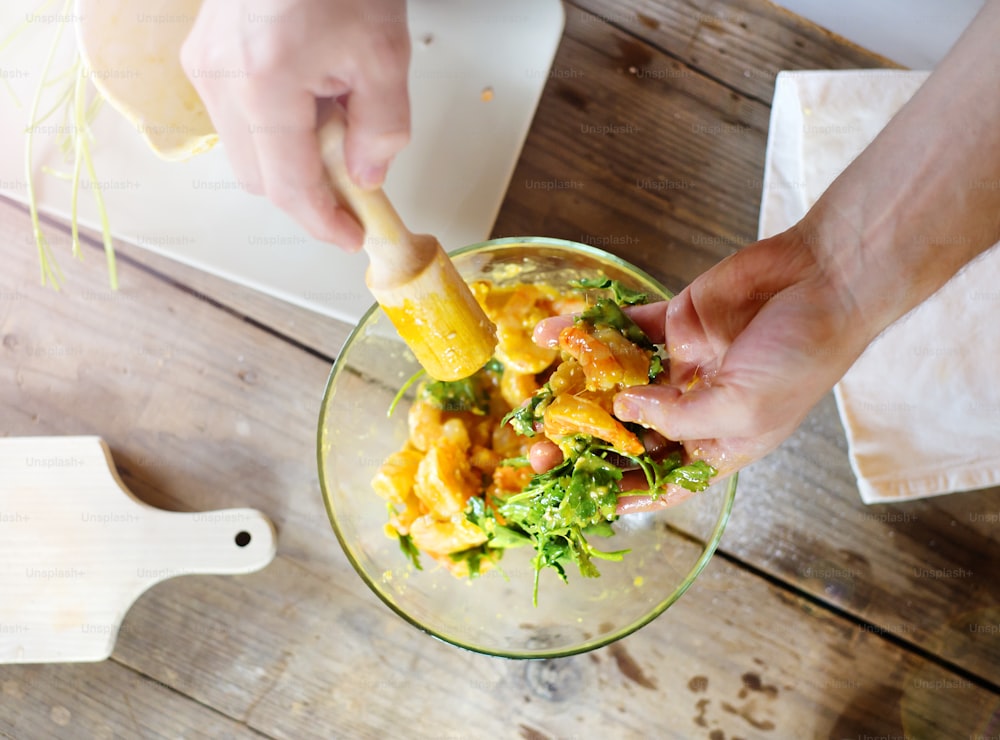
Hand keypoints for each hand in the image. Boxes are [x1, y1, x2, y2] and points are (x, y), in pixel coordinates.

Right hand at [181, 0, 410, 249]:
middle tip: (358, 190)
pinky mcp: (206, 53)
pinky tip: (314, 103)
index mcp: (263, 84)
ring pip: (247, 151)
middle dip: (309, 194)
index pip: (288, 187)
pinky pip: (239, 117)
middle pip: (260, 178)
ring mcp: (206, 64)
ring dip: (294, 160)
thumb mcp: (383, 55)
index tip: (352, 235)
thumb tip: (366, 176)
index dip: (322, 222)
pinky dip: (277, 130)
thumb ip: (381, 130)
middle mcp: (220, 79)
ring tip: (340, 124)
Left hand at [533, 227, 867, 512]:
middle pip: (631, 436)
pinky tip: (551, 335)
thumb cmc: (802, 357)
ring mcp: (682, 365)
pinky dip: (587, 332)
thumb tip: (621, 413)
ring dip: (580, 394)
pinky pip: (620, 331)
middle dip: (588, 447)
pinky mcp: (673, 323)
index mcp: (721, 442)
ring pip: (618, 385)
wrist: (827, 279)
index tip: (582, 504)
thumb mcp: (744, 408)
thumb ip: (677, 417)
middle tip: (544, 455)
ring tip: (539, 407)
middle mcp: (697, 407)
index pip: (665, 481)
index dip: (625, 495)